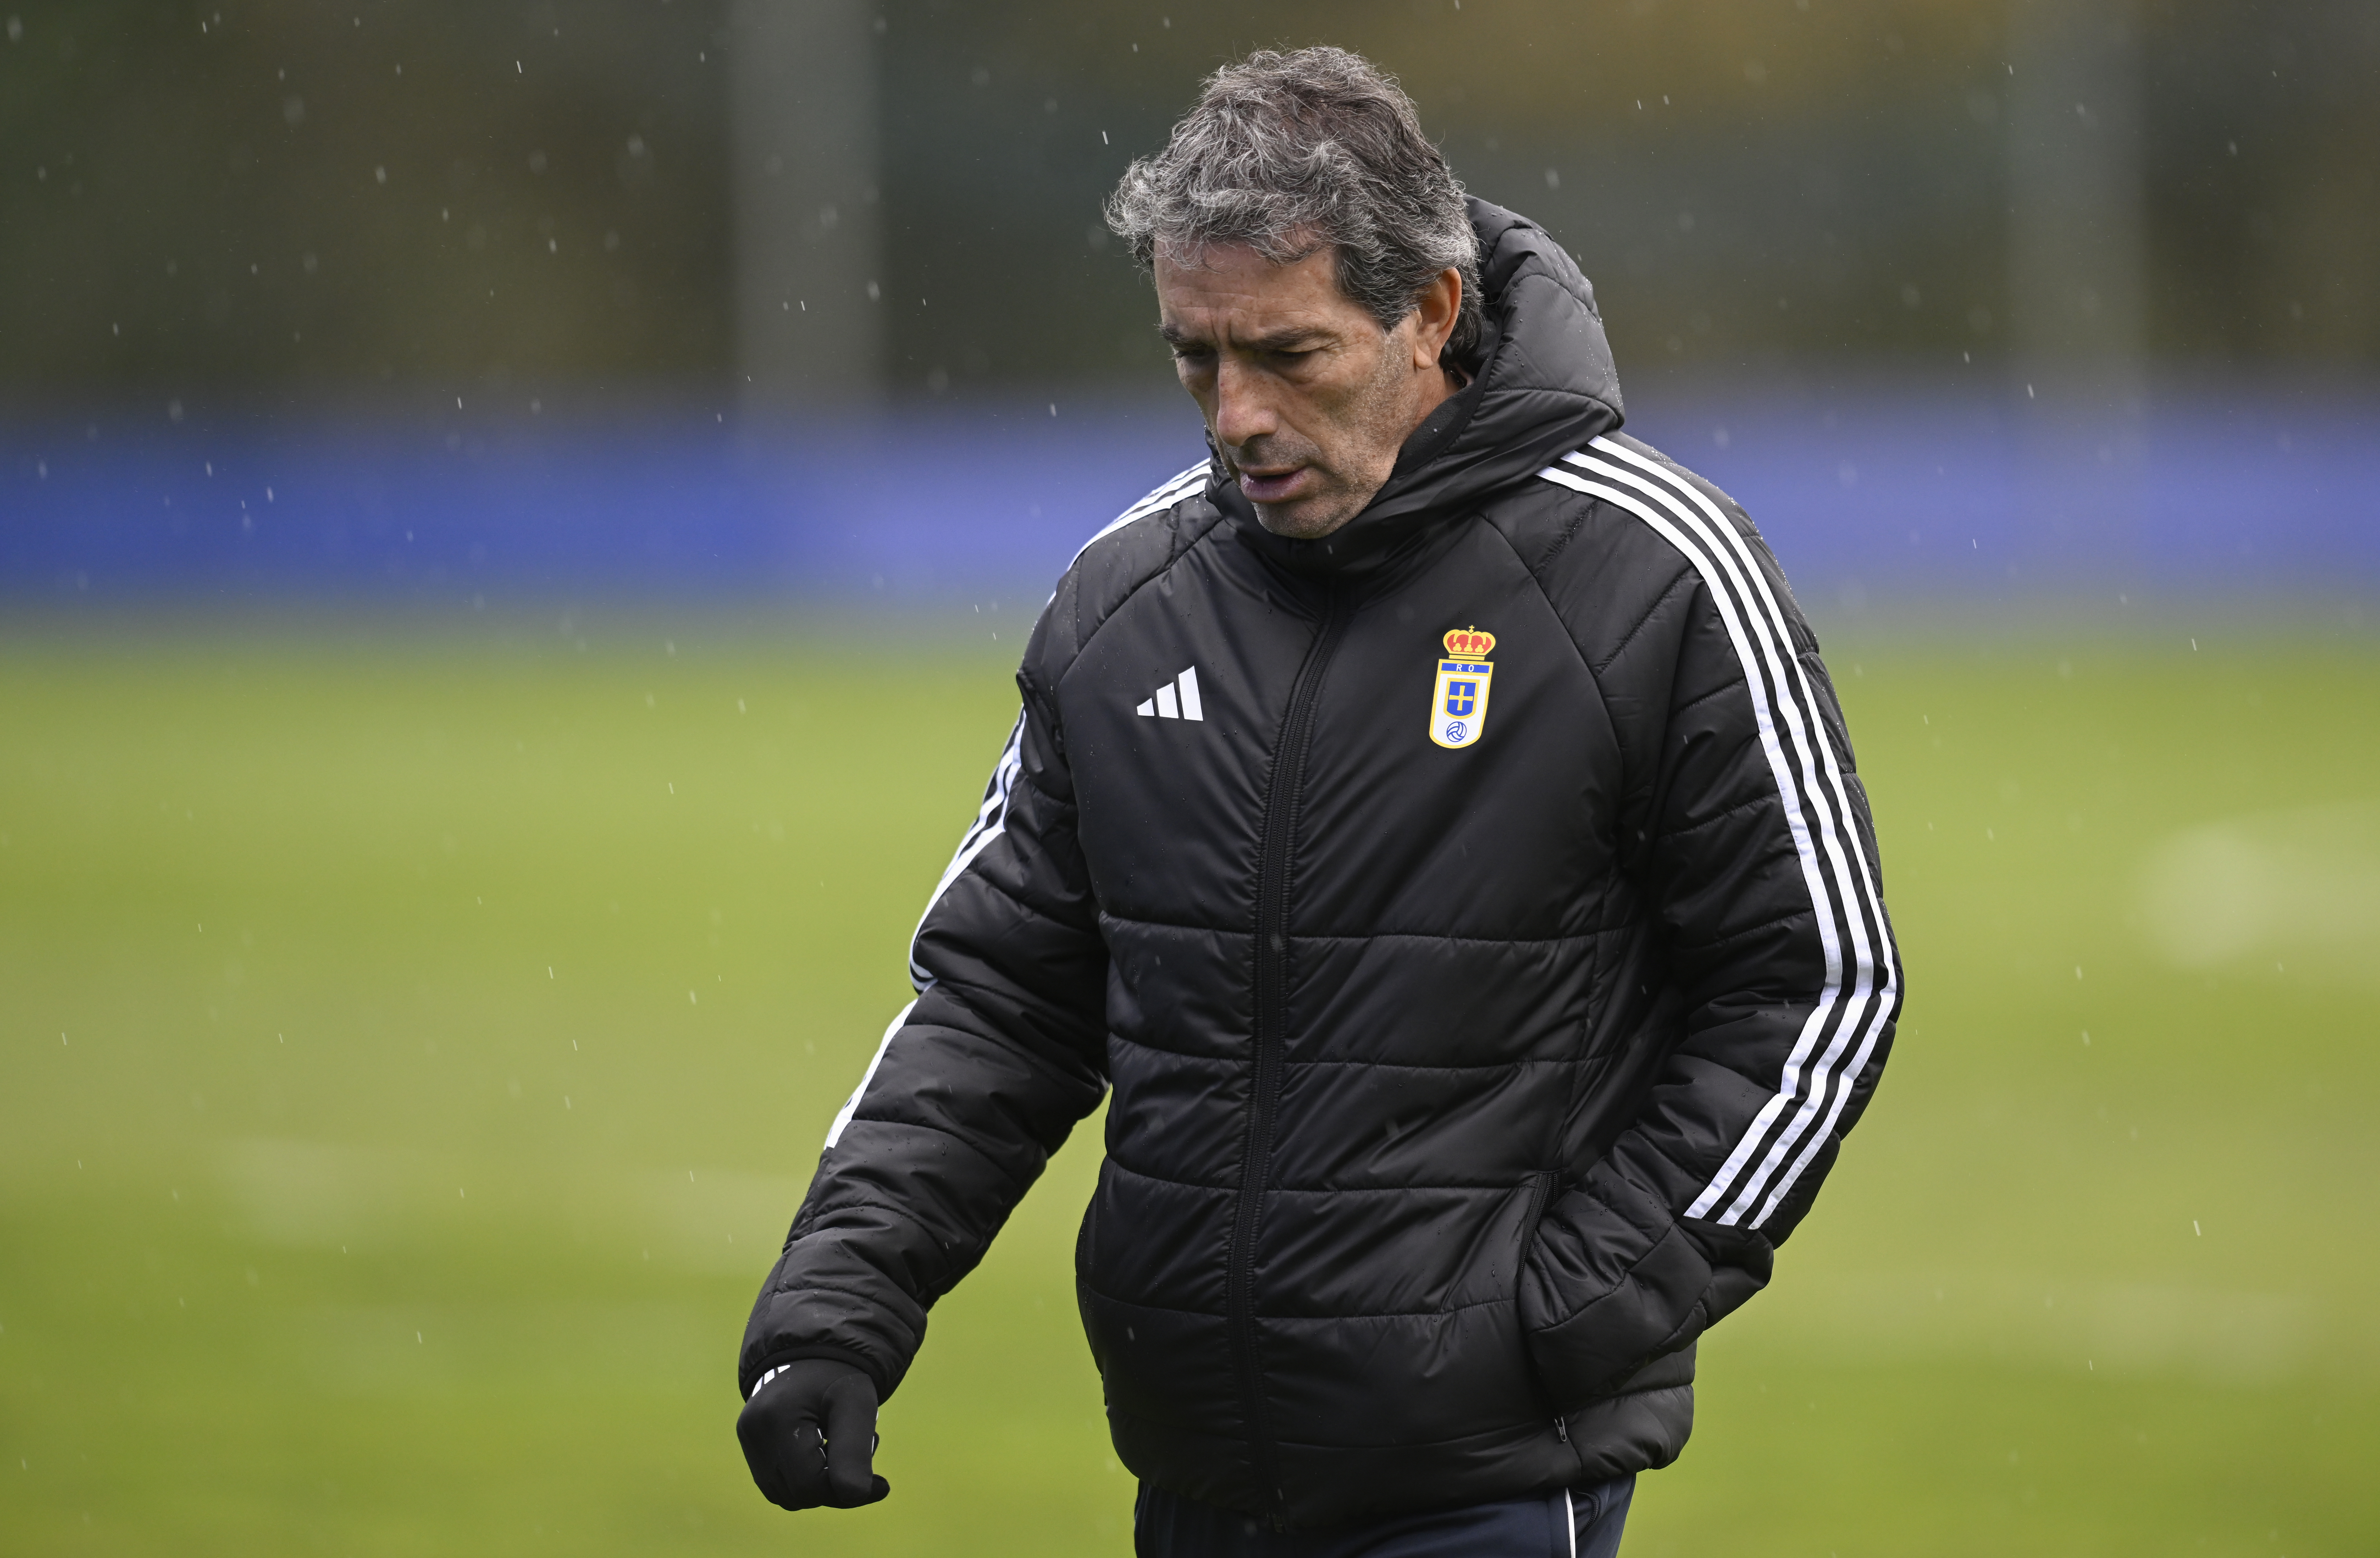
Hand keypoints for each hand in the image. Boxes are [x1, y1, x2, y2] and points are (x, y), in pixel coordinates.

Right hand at [735, 1359, 891, 1510]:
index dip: (848, 1492)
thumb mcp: (857, 1406)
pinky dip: (805, 1477)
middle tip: (862, 1452)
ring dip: (821, 1482)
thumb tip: (856, 1495)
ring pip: (789, 1494)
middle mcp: (754, 1432)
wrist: (812, 1353)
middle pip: (800, 1494)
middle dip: (836, 1484)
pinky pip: (779, 1483)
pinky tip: (822, 1451)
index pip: (811, 1486)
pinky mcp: (751, 1444)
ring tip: (838, 1446)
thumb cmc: (838, 1377)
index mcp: (777, 1419)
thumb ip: (855, 1452)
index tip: (881, 1484)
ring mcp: (749, 1439)